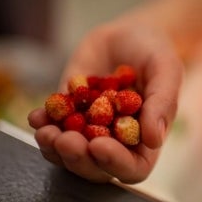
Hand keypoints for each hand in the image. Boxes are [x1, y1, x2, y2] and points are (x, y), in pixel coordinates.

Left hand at [27, 23, 182, 183]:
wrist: (127, 33)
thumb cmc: (154, 53)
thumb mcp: (166, 70)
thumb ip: (162, 102)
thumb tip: (153, 139)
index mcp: (144, 141)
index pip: (132, 168)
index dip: (115, 163)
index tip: (98, 146)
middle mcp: (115, 141)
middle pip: (95, 167)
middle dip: (77, 157)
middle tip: (65, 141)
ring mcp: (88, 129)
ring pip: (68, 152)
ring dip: (54, 147)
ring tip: (44, 132)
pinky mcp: (68, 112)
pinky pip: (53, 125)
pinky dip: (42, 124)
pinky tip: (35, 117)